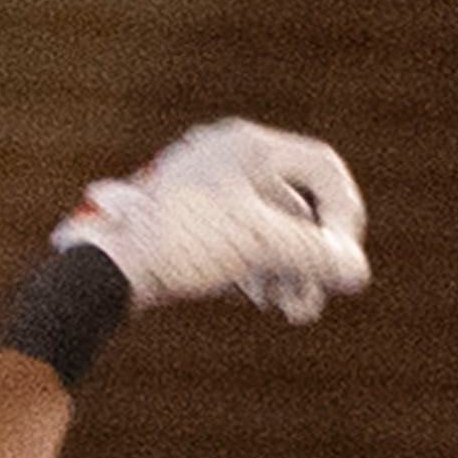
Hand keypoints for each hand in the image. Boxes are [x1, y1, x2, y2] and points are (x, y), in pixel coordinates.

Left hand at [55, 118, 367, 321]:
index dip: (345, 216)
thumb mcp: (260, 246)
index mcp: (247, 145)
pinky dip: (259, 268)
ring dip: (290, 270)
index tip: (343, 260)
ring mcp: (206, 190)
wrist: (102, 269)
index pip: (325, 170)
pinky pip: (240, 240)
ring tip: (294, 312)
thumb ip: (316, 254)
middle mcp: (228, 159)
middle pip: (298, 205)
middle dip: (313, 257)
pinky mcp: (188, 222)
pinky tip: (265, 299)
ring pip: (270, 228)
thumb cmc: (180, 244)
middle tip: (317, 300)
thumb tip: (355, 271)